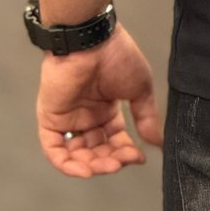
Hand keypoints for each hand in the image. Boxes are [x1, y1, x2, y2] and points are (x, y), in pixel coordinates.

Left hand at [36, 22, 164, 178]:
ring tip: (109, 165)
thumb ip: (146, 117)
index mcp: (106, 108)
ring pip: (77, 154)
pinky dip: (68, 164)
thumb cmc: (117, 56)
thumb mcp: (140, 89)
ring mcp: (67, 118)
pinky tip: (87, 169)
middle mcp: (86, 115)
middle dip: (111, 160)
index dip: (125, 152)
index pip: (114, 140)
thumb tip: (158, 142)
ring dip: (93, 165)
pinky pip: (54, 150)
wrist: (93, 41)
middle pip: (97, 150)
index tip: (139, 157)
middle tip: (124, 161)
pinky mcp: (50, 119)